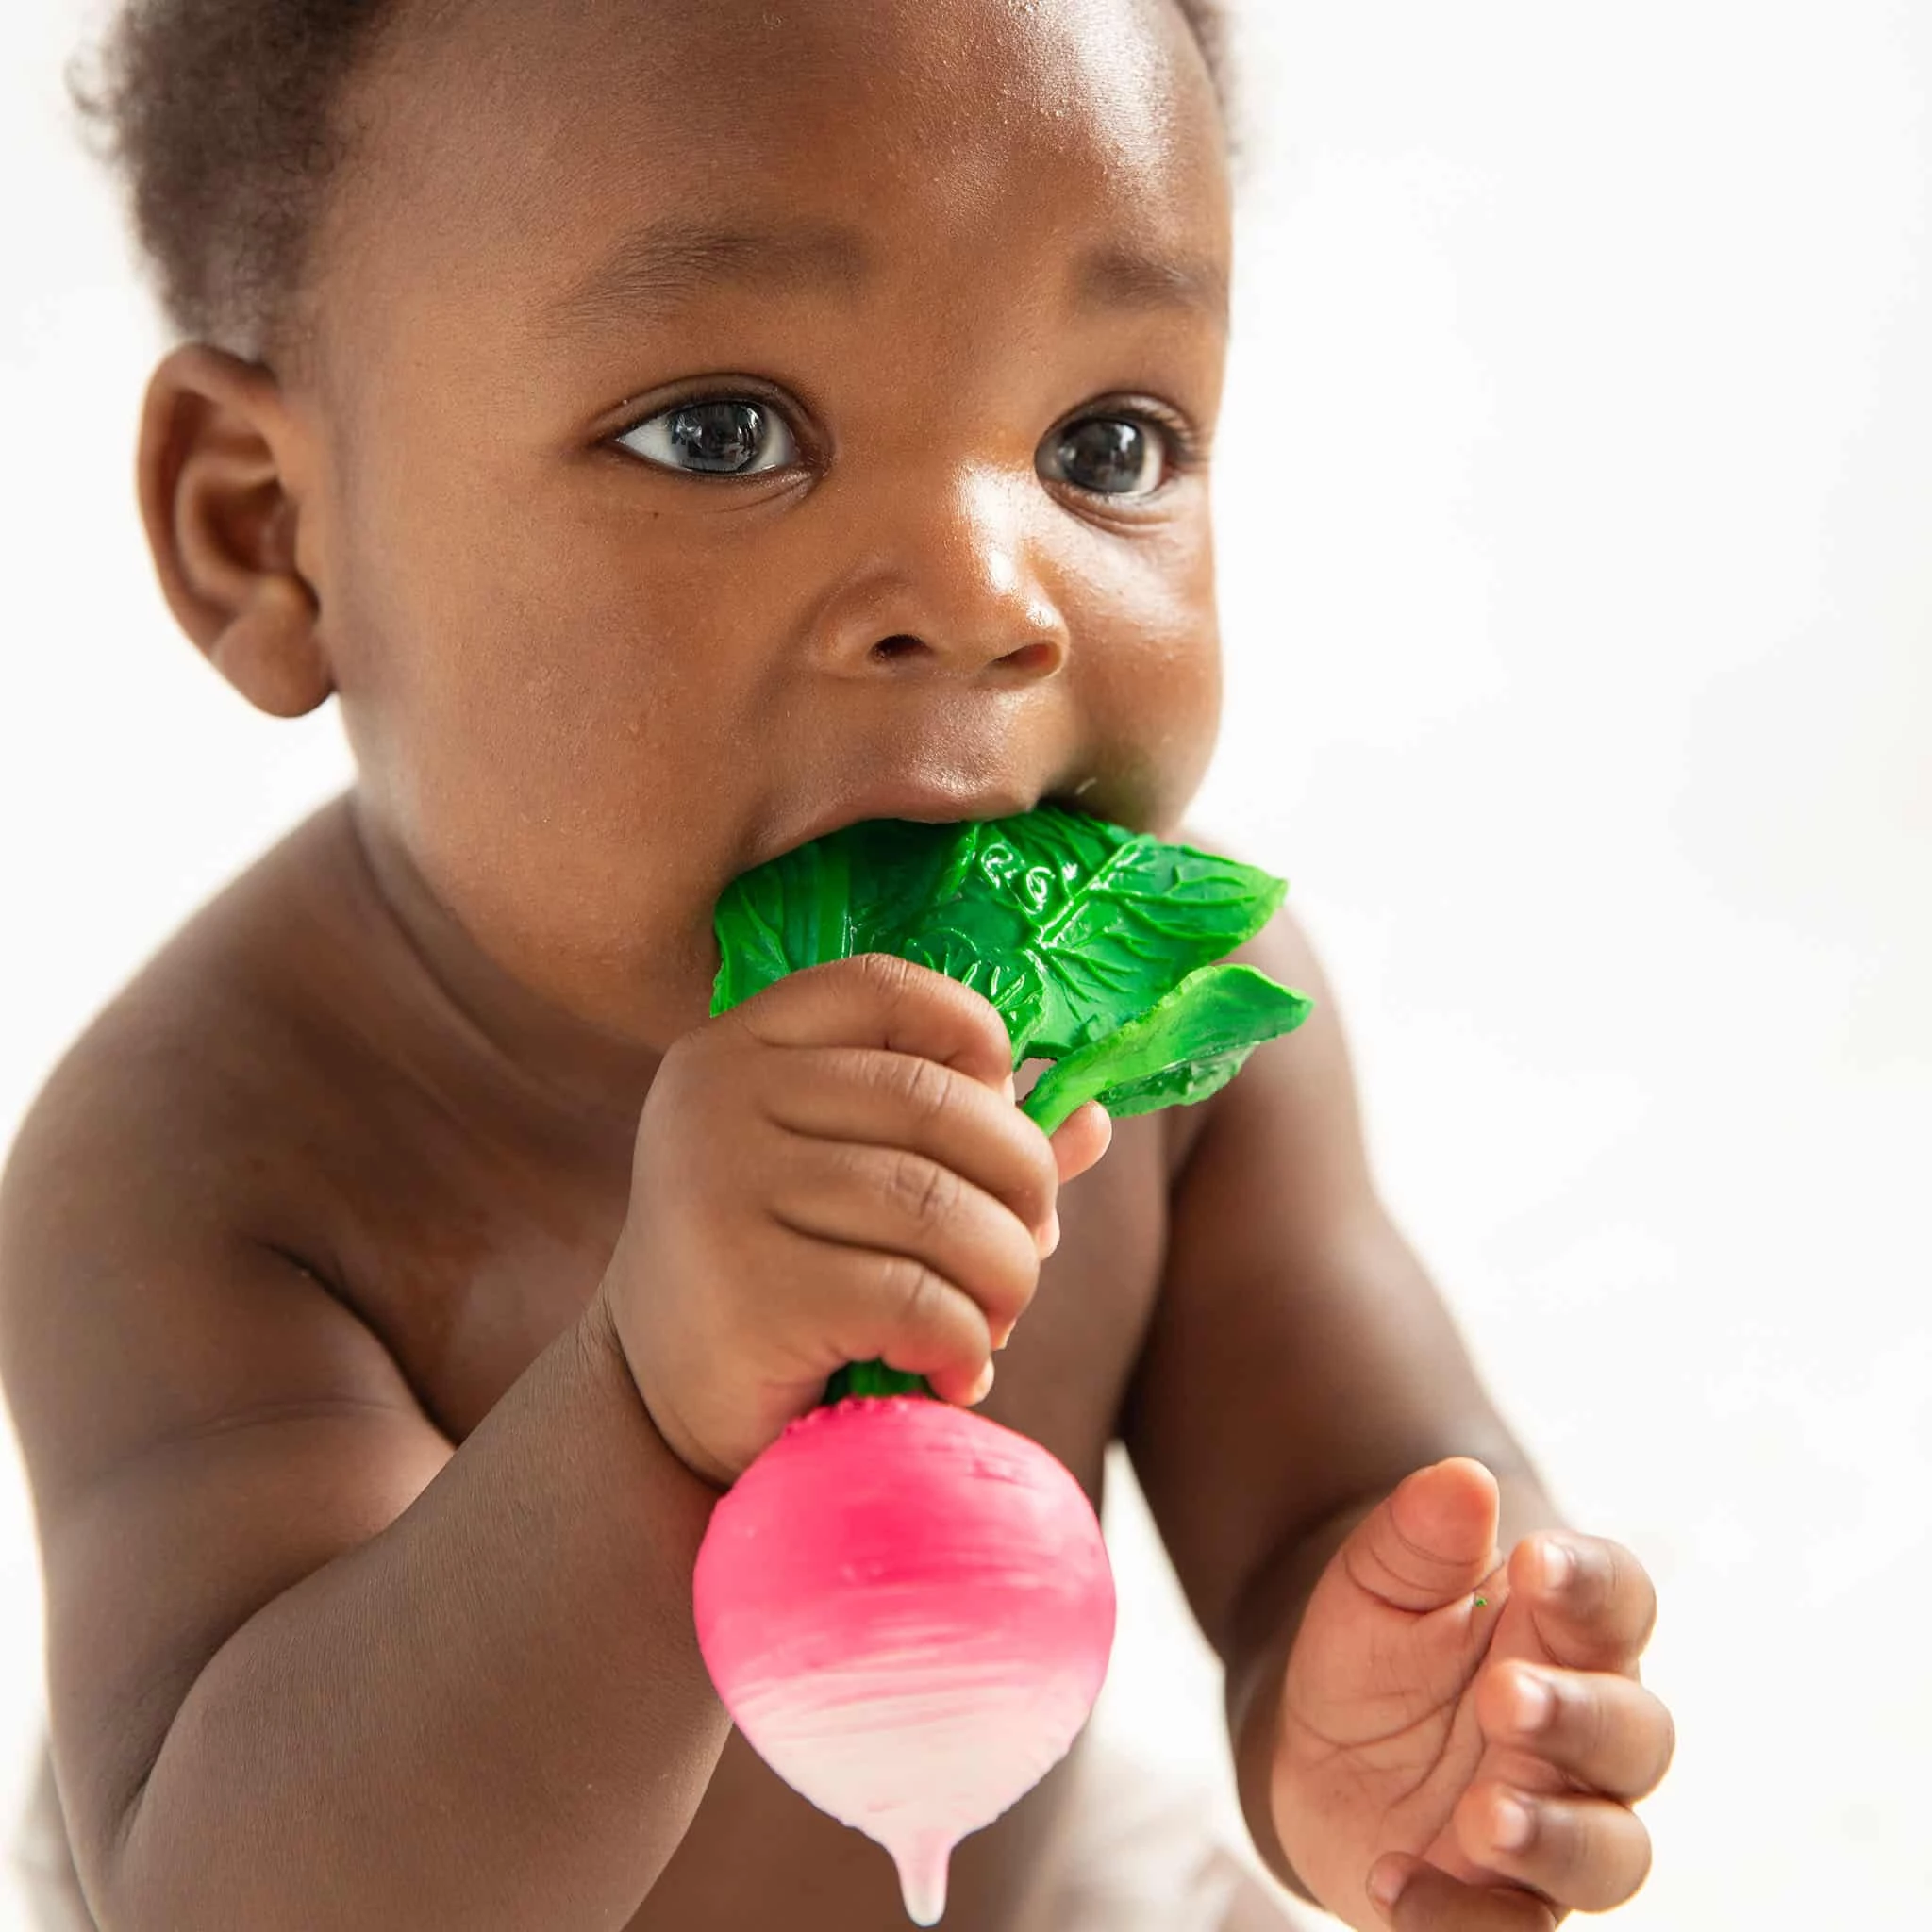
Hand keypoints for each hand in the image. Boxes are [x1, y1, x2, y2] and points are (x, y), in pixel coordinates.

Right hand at [596, 951, 1111, 1484]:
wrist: (657, 1407)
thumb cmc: (781, 1276)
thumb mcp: (854, 1184)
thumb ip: (960, 1143)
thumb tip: (1092, 1119)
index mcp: (740, 1047)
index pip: (887, 989)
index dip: (976, 1040)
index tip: (1002, 1117)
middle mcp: (719, 1100)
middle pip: (942, 1107)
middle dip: (1022, 1189)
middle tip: (1021, 1255)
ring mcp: (723, 1189)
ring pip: (943, 1208)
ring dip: (1005, 1278)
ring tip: (990, 1322)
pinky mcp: (748, 1291)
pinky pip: (918, 1301)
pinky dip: (964, 1343)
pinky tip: (949, 1371)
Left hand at [1270, 1459, 1672, 1929]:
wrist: (1321, 1746)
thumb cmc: (1376, 1646)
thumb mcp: (1374, 1583)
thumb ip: (1417, 1536)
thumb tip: (1460, 1480)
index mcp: (1566, 1634)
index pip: (1618, 1601)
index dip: (1592, 1582)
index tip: (1535, 1558)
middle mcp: (1585, 1734)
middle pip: (1635, 1733)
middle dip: (1579, 1718)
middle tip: (1505, 1697)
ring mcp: (1558, 1822)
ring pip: (1610, 1851)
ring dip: (1554, 1837)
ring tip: (1481, 1816)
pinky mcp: (1508, 1903)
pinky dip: (1464, 1921)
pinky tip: (1394, 1879)